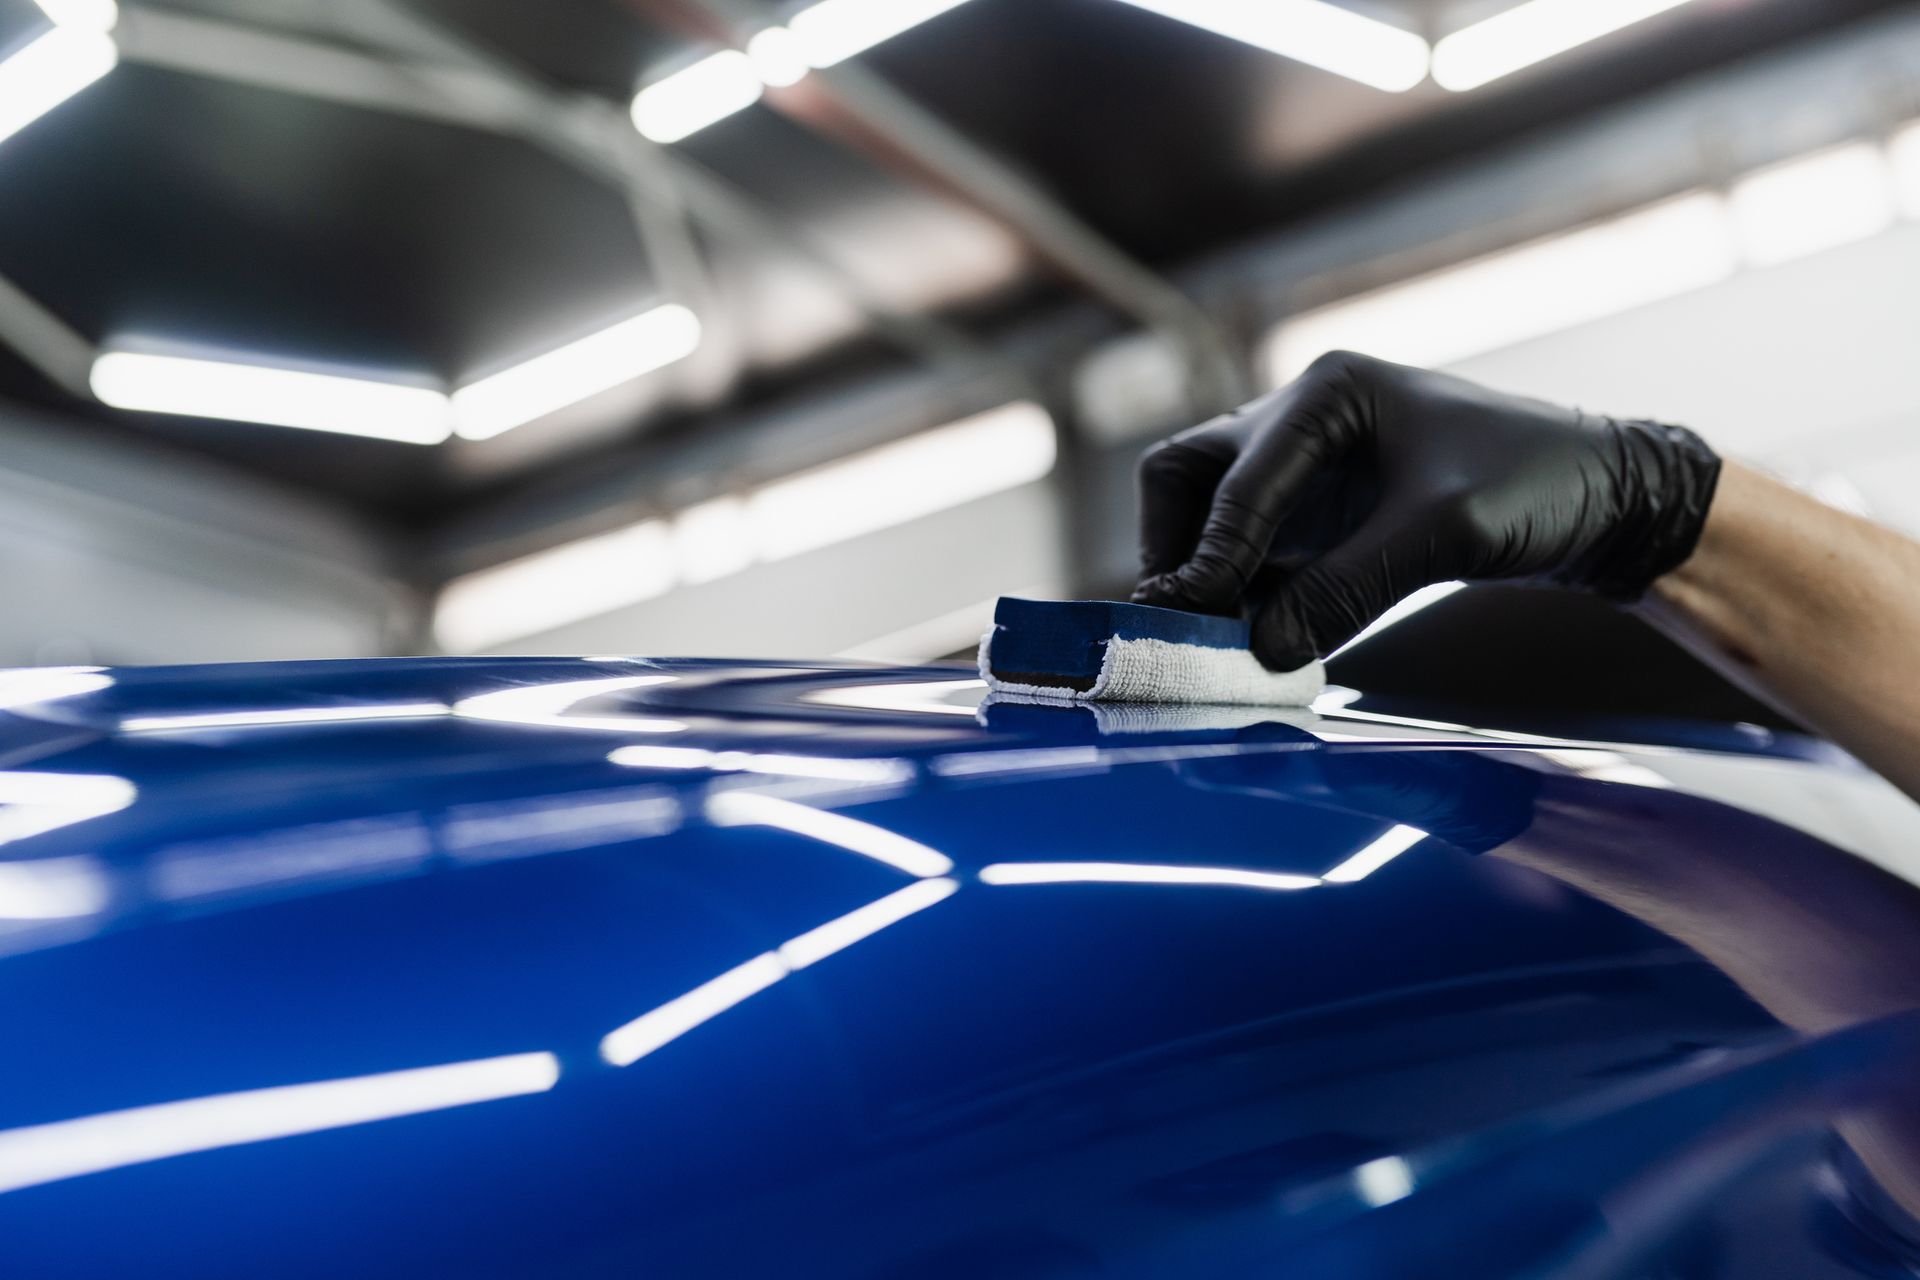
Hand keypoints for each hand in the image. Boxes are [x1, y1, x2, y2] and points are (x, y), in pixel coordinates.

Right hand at [1132, 351, 1721, 669]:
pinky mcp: (1324, 516)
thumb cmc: (1533, 485)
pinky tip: (1252, 638)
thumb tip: (1260, 650)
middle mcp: (1300, 420)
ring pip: (1212, 514)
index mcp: (1325, 394)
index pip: (1237, 481)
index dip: (1209, 556)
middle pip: (1190, 476)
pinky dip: (1245, 593)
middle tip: (1178, 614)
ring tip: (1209, 636)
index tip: (1187, 618)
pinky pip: (1257, 553)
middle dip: (1175, 544)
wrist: (1601, 497)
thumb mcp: (1441, 533)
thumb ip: (1346, 588)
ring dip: (1205, 573)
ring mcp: (1307, 469)